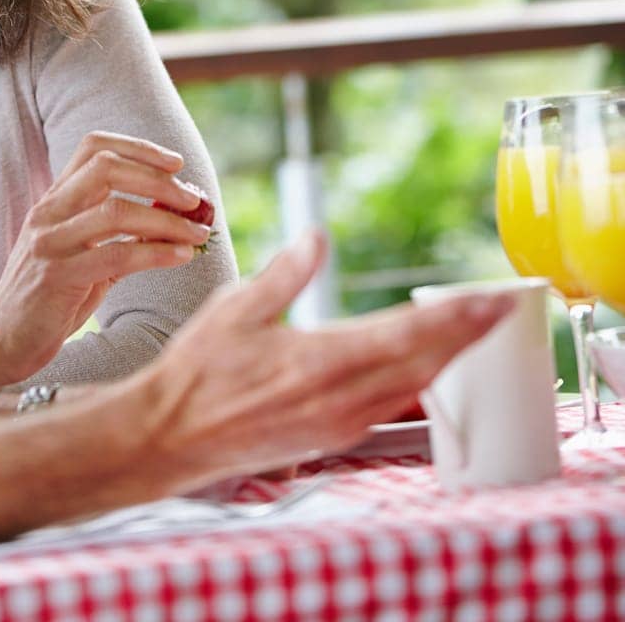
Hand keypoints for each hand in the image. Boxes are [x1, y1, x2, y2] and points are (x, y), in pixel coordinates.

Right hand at [0, 132, 212, 383]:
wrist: (2, 340)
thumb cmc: (51, 297)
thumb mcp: (85, 255)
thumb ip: (120, 233)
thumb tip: (174, 216)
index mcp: (54, 200)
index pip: (92, 147)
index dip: (138, 147)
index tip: (175, 163)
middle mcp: (48, 212)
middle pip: (106, 168)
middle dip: (158, 179)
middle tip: (194, 199)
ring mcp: (49, 242)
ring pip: (115, 211)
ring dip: (166, 219)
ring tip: (198, 233)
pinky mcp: (56, 277)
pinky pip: (116, 255)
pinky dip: (156, 252)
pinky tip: (181, 257)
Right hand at [145, 230, 511, 483]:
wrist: (173, 436)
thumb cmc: (198, 372)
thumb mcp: (235, 309)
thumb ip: (284, 276)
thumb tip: (316, 239)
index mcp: (320, 361)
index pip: (406, 335)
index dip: (455, 318)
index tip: (490, 300)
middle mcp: (339, 398)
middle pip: (424, 364)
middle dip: (467, 334)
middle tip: (502, 308)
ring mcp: (340, 422)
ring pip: (413, 387)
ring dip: (448, 357)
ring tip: (473, 328)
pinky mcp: (333, 435)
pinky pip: (391, 405)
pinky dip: (418, 380)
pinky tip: (428, 365)